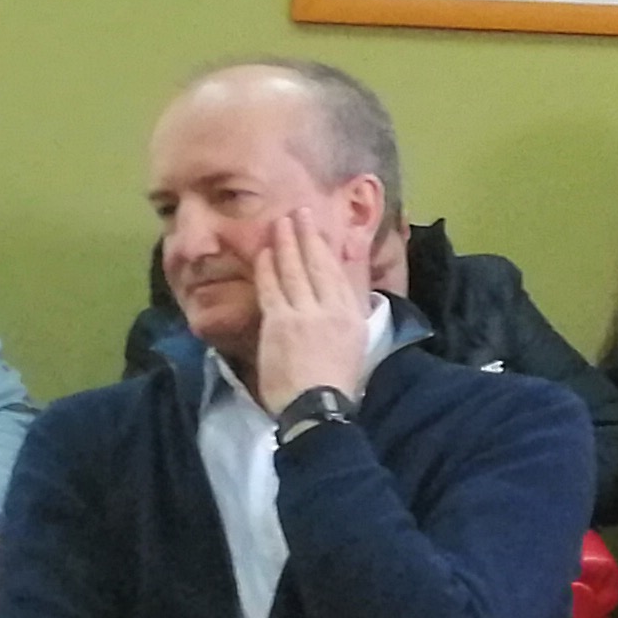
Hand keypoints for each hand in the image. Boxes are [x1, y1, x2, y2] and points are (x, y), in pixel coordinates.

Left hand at [249, 205, 373, 412]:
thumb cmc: (336, 380)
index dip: (325, 246)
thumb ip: (348, 311)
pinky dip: (268, 268)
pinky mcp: (280, 323)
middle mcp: (330, 308)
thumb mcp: (354, 342)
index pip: (336, 271)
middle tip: (297, 211)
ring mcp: (304, 313)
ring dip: (285, 244)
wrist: (317, 405)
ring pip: (293, 271)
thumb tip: (342, 290)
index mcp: (350, 313)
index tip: (317, 227)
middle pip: (315, 263)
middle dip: (306, 235)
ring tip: (279, 223)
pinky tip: (263, 253)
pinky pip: (272, 288)